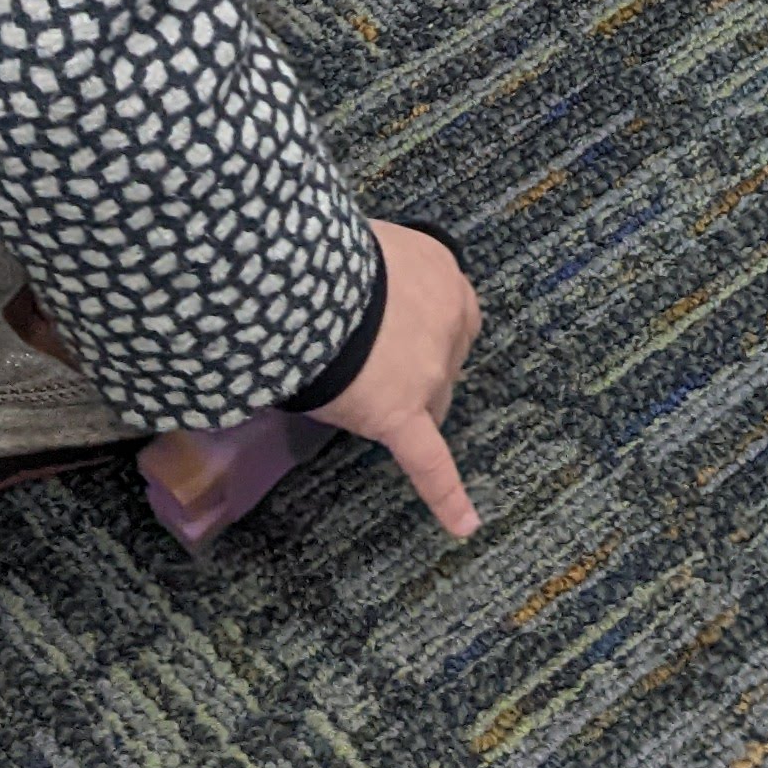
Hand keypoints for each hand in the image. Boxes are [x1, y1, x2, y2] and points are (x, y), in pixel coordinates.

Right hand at [315, 221, 482, 536]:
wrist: (303, 281)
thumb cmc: (320, 251)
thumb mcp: (362, 242)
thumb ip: (374, 270)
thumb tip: (353, 285)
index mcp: (441, 272)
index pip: (450, 310)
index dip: (423, 326)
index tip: (397, 330)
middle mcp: (448, 320)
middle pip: (445, 360)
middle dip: (417, 365)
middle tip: (372, 359)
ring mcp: (429, 372)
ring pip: (434, 403)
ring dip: (409, 403)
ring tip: (357, 392)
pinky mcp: (403, 414)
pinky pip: (428, 461)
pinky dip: (446, 495)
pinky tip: (464, 525)